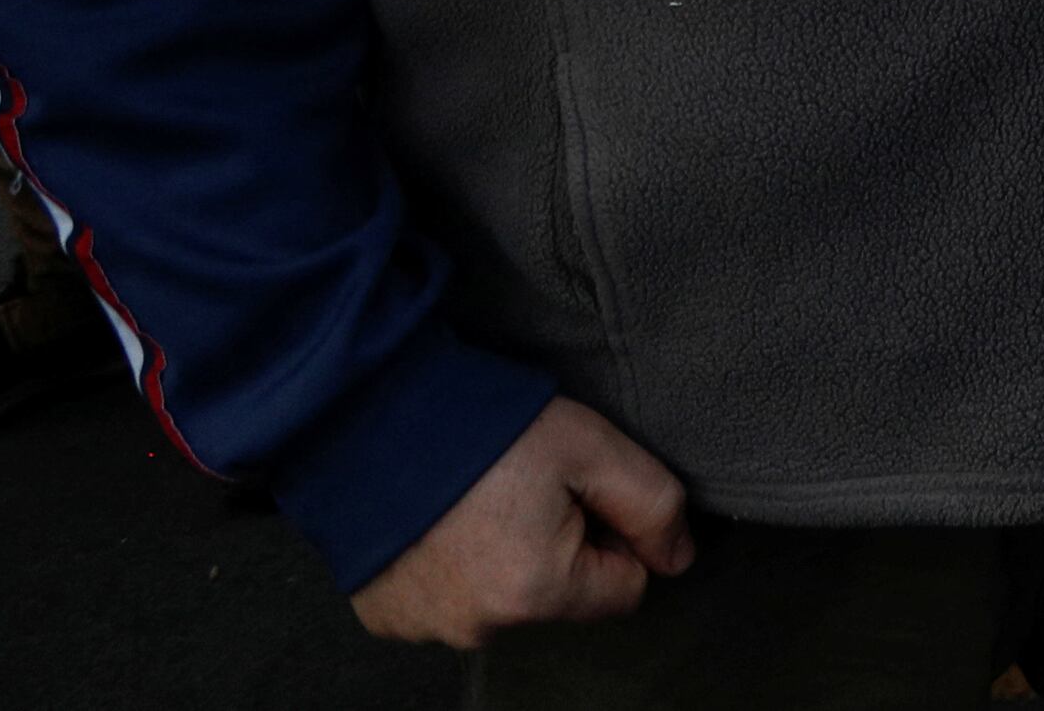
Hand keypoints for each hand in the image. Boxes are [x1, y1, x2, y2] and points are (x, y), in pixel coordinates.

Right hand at [348, 397, 691, 645]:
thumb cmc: (484, 428)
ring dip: (503, 557)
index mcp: (534, 593)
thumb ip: (653, 504)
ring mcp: (426, 627)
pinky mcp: (389, 616)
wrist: (366, 416)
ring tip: (479, 495)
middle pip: (561, 596)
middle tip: (523, 486)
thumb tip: (677, 558)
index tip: (577, 492)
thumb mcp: (592, 446)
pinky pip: (450, 599)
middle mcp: (478, 628)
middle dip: (558, 547)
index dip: (612, 533)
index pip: (623, 588)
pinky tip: (441, 517)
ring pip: (505, 600)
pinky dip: (453, 565)